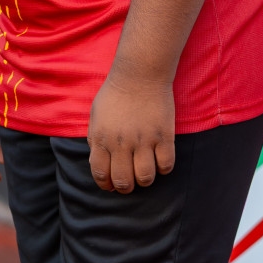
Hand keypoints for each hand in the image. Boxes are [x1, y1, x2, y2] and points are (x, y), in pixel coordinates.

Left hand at [87, 70, 175, 192]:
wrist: (139, 75)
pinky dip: (163, 168)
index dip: (106, 185)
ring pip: (146, 178)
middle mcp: (121, 143)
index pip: (101, 174)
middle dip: (126, 187)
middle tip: (130, 182)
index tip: (112, 185)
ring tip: (145, 170)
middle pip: (124, 182)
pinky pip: (166, 166)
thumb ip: (96, 141)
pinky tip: (159, 159)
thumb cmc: (115, 95)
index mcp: (101, 138)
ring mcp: (143, 140)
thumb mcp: (96, 117)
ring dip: (145, 179)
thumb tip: (101, 167)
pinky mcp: (164, 136)